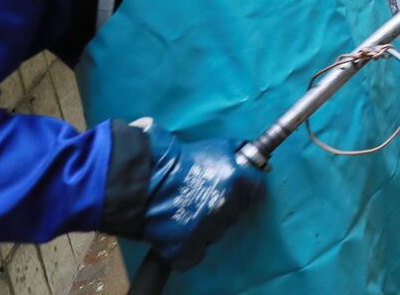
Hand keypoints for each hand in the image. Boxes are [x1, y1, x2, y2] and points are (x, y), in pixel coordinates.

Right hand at [135, 121, 264, 268]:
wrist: (140, 181)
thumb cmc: (178, 161)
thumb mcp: (215, 146)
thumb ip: (240, 152)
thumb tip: (259, 161)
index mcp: (237, 181)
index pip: (258, 191)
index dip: (248, 188)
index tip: (236, 188)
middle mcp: (227, 207)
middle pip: (237, 212)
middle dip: (225, 206)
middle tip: (204, 197)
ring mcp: (208, 231)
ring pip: (217, 233)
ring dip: (207, 226)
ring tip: (187, 211)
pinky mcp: (187, 250)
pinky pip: (197, 252)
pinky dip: (190, 246)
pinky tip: (179, 230)